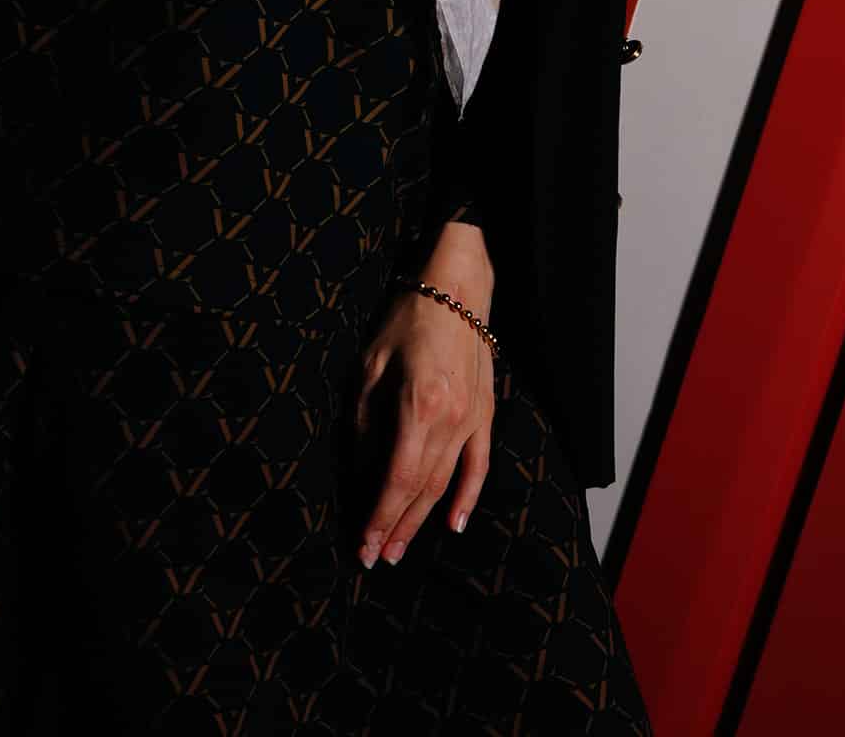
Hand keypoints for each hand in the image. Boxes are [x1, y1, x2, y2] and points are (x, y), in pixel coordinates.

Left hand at [355, 221, 495, 566]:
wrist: (456, 287)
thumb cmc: (407, 319)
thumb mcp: (371, 366)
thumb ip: (364, 423)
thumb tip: (359, 472)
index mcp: (419, 405)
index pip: (398, 478)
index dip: (379, 515)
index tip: (362, 544)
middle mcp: (452, 419)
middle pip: (423, 489)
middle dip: (397, 526)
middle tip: (376, 557)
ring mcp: (474, 419)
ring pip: (448, 483)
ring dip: (424, 520)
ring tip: (401, 548)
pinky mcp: (485, 413)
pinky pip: (478, 464)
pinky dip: (467, 496)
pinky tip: (454, 523)